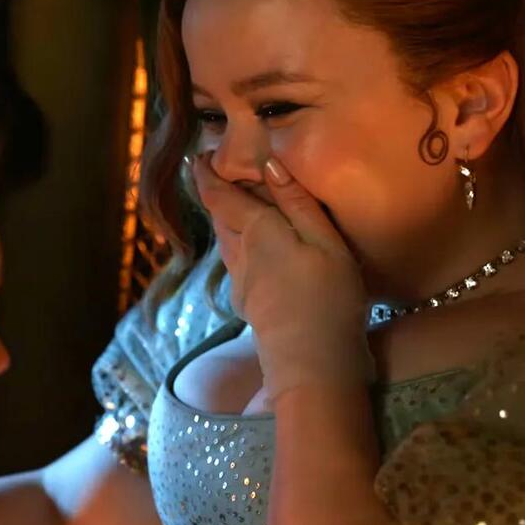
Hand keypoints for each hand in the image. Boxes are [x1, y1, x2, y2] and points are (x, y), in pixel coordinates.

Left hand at [192, 153, 371, 398]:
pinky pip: (237, 264)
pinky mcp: (249, 306)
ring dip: (226, 222)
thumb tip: (269, 165)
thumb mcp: (325, 243)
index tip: (198, 156)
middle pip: (220, 220)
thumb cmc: (327, 299)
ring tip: (236, 207)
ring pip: (226, 243)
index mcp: (256, 234)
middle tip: (219, 174)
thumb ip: (298, 204)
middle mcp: (240, 256)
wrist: (312, 367)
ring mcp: (242, 284)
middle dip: (217, 196)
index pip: (221, 197)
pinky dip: (238, 245)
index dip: (207, 176)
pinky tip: (253, 251)